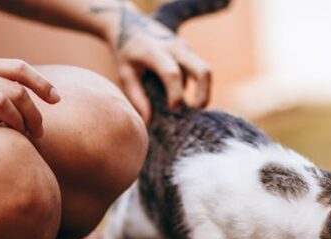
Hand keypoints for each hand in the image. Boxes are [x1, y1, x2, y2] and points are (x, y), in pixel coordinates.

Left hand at [99, 2, 210, 121]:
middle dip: (204, 94)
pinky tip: (184, 95)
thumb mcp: (125, 73)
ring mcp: (184, 47)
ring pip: (206, 71)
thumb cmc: (126, 53)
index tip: (173, 109)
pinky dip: (197, 85)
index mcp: (154, 51)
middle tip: (196, 111)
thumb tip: (148, 121)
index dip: (176, 94)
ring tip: (193, 107)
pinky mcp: (189, 50)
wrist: (130, 24)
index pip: (172, 74)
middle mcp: (174, 47)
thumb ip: (137, 96)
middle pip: (202, 71)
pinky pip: (199, 70)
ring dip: (204, 91)